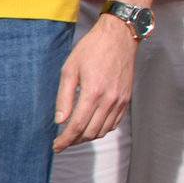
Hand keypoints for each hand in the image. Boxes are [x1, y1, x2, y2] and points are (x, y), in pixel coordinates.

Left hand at [52, 15, 138, 151]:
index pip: (77, 126)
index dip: (65, 140)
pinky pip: (115, 122)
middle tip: (63, 141)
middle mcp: (109, 99)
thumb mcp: (70, 69)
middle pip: (90, 132)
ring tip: (76, 134)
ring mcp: (121, 99)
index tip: (56, 147)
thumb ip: (64, 97)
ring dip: (88, 136)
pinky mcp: (127, 98)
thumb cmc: (92, 49)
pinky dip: (103, 129)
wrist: (120, 36)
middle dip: (74, 140)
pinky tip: (93, 124)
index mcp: (93, 92)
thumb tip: (59, 121)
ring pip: (104, 130)